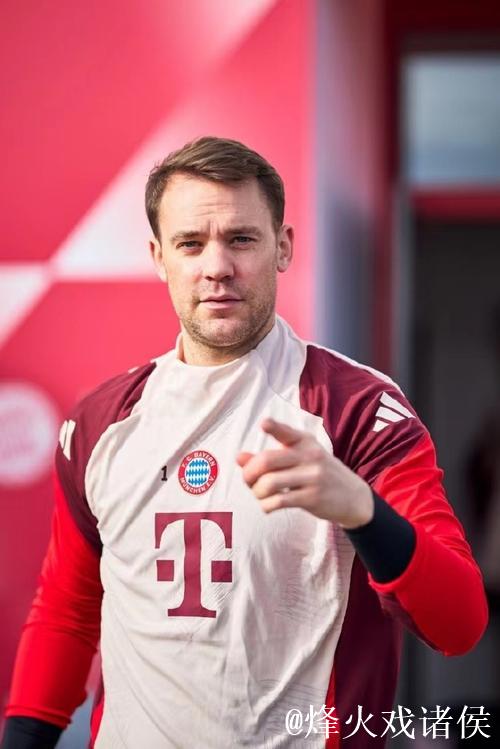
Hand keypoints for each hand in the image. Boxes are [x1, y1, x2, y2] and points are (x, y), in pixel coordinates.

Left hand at [236, 418, 373, 528]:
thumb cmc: (318, 474)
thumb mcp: (300, 459)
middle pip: (267, 460)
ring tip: (260, 495)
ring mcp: (312, 477)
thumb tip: (239, 457)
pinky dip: (266, 505)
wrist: (353, 497)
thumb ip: (270, 457)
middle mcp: (309, 456)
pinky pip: (279, 501)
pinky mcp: (312, 498)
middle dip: (249, 473)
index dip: (274, 427)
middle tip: (248, 481)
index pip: (287, 432)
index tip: (264, 424)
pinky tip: (267, 506)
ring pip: (269, 483)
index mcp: (305, 442)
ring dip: (257, 492)